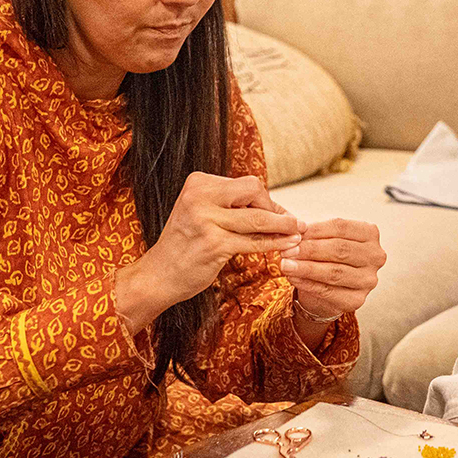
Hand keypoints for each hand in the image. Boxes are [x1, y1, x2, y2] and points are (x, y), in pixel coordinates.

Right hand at [114, 173, 300, 329]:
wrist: (158, 275)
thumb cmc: (186, 244)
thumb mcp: (202, 212)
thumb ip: (231, 204)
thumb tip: (275, 206)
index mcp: (198, 182)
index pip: (246, 184)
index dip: (265, 200)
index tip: (277, 214)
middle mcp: (200, 196)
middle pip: (255, 191)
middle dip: (276, 208)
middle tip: (291, 223)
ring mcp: (206, 220)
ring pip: (258, 218)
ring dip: (283, 226)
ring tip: (299, 231)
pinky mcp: (214, 244)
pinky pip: (253, 242)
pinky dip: (274, 243)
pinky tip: (287, 245)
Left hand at [281, 218, 384, 319]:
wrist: (328, 285)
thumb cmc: (327, 255)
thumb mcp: (323, 238)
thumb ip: (313, 234)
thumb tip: (295, 233)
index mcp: (370, 233)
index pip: (341, 227)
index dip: (315, 229)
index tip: (294, 232)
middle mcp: (375, 256)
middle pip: (339, 249)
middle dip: (309, 249)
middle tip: (287, 250)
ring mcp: (368, 280)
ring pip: (334, 272)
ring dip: (306, 268)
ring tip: (286, 264)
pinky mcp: (357, 299)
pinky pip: (328, 291)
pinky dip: (307, 283)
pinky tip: (292, 278)